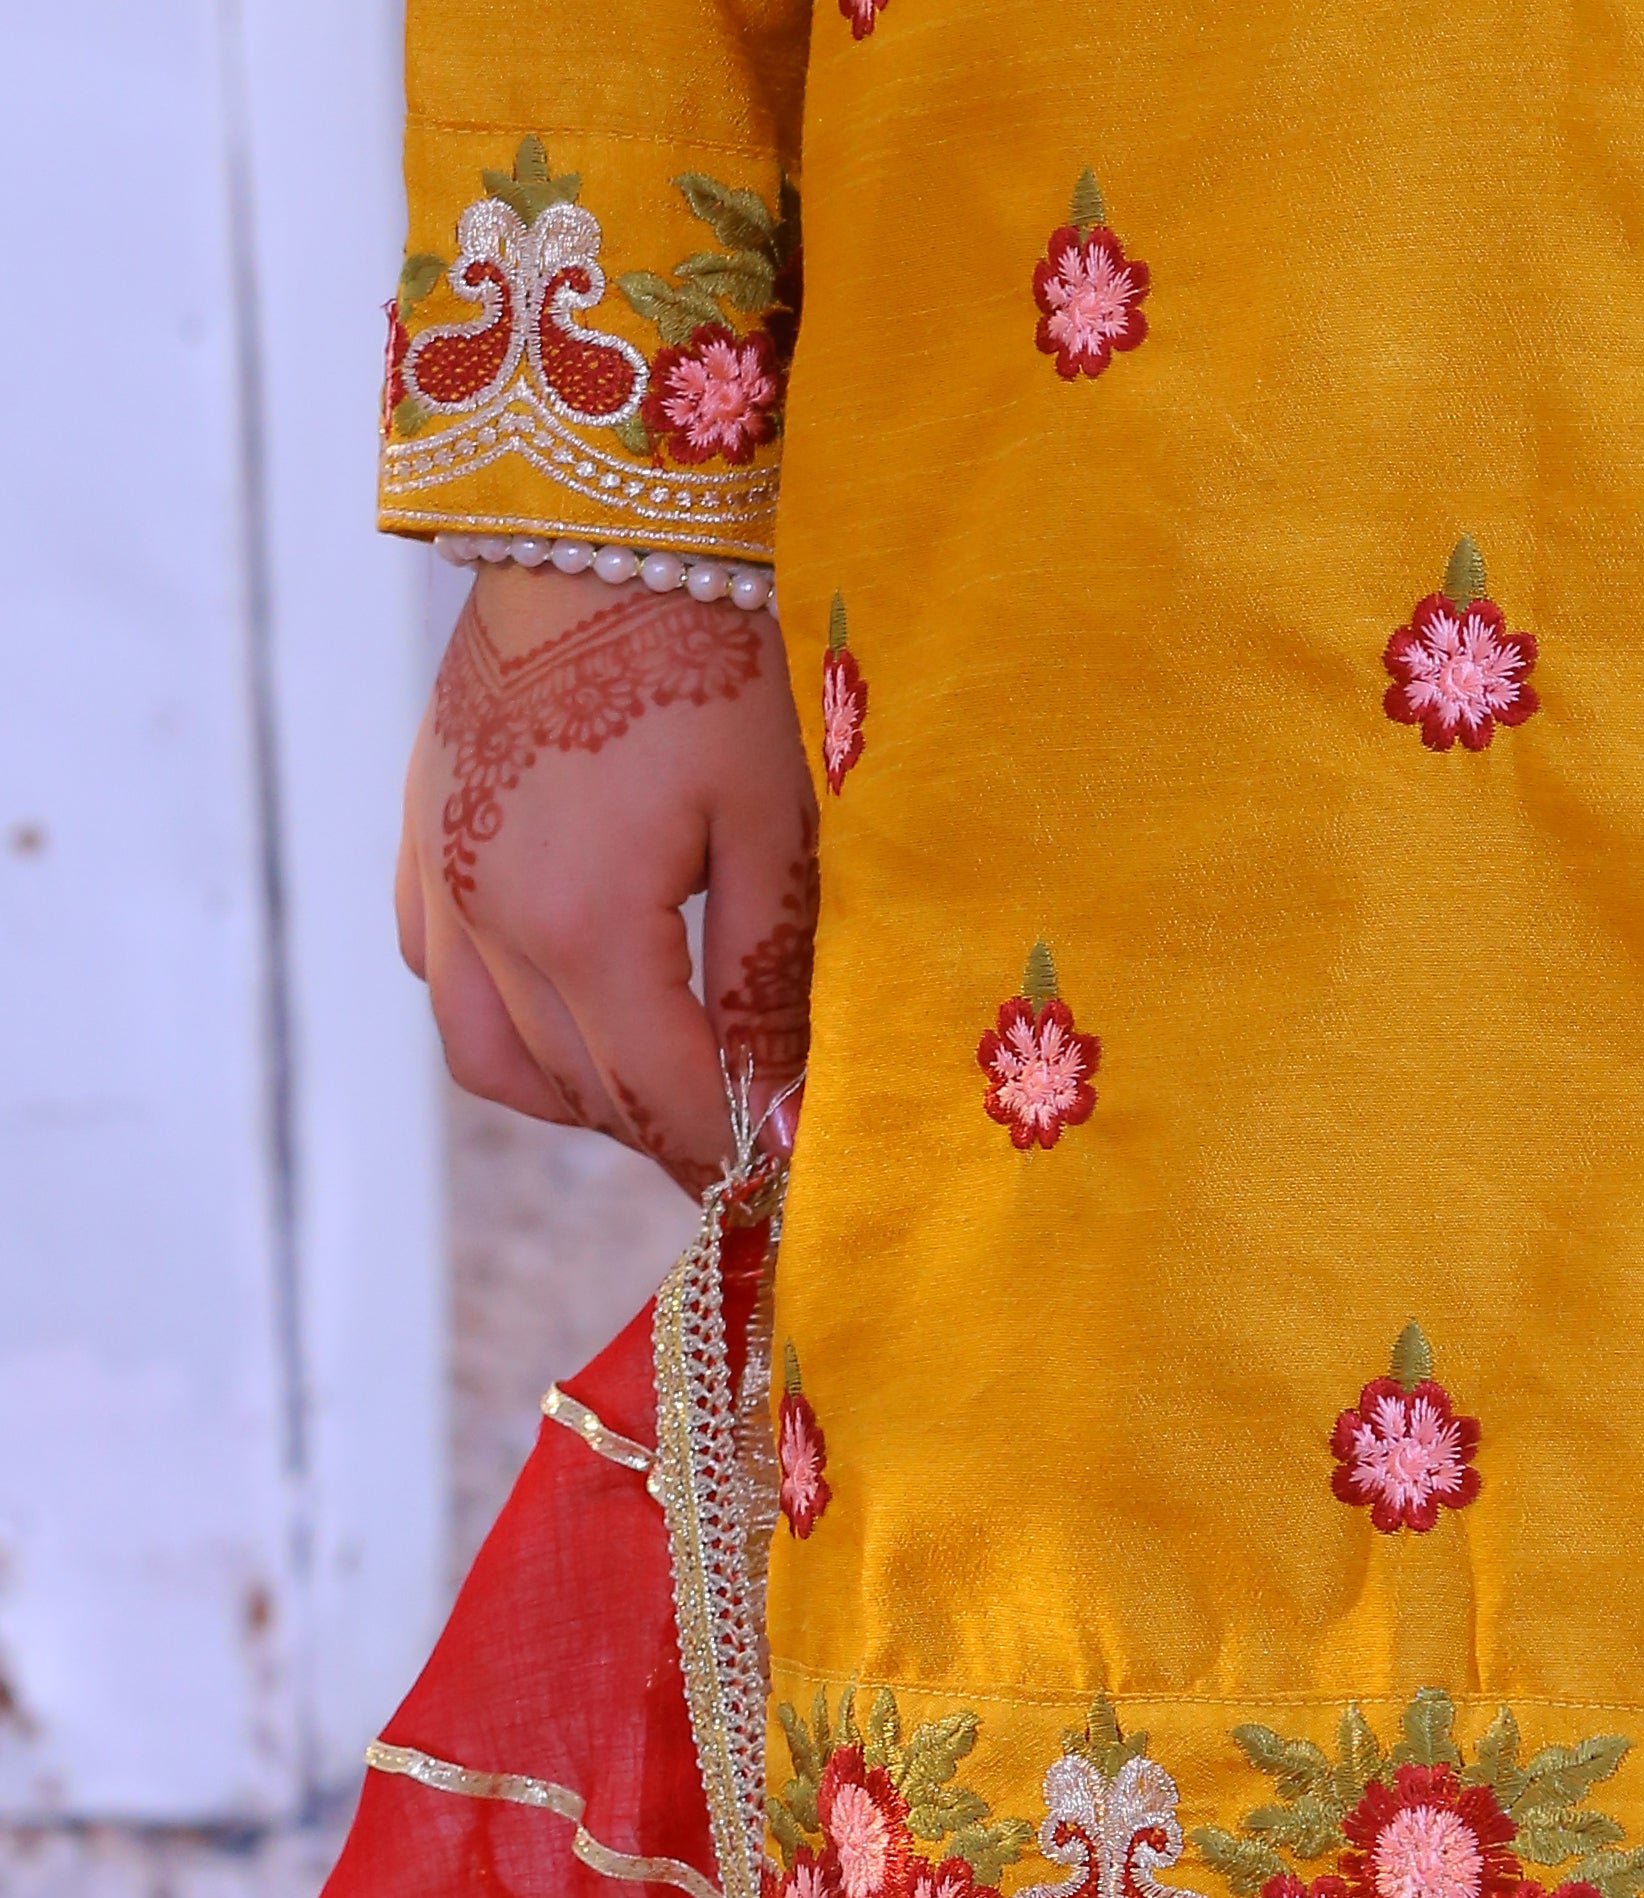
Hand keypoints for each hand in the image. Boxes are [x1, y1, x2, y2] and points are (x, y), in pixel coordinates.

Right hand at [395, 569, 818, 1190]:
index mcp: (585, 923)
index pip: (660, 1100)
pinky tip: (579, 1004)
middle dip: (669, 1136)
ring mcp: (441, 879)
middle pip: (586, 1096)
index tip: (782, 1188)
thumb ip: (765, 984)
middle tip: (744, 1142)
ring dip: (585, 1098)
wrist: (592, 523)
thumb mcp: (772, 829)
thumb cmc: (709, 659)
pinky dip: (510, 1023)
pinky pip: (446, 982)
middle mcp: (492, 919)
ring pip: (498, 1062)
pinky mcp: (420, 838)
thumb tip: (778, 1120)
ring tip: (666, 1082)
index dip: (726, 1158)